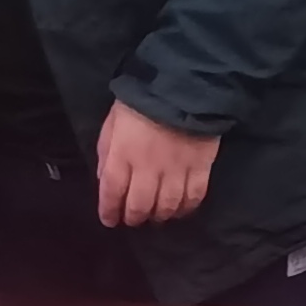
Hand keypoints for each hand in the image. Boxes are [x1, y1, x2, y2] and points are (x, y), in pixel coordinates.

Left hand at [97, 99, 218, 228]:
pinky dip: (186, 208)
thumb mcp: (113, 122)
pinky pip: (194, 197)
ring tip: (156, 216)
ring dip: (159, 216)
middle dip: (134, 217)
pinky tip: (180, 209)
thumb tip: (105, 180)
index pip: (112, 192)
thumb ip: (107, 152)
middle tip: (133, 219)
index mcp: (123, 154)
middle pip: (140, 205)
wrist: (183, 85)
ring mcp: (176, 170)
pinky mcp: (200, 167)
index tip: (109, 220)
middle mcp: (148, 167)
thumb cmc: (141, 102)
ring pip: (167, 206)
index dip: (109, 211)